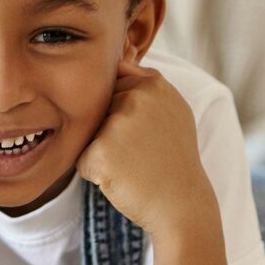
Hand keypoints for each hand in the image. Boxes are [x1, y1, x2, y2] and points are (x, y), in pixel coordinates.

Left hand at [75, 58, 212, 237]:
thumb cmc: (173, 161)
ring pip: (89, 134)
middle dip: (110, 132)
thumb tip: (118, 58)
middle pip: (98, 109)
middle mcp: (137, 96)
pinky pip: (82, 160)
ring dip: (102, 152)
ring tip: (132, 165)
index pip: (115, 81)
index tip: (142, 132)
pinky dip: (95, 173)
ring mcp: (118, 123)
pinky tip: (121, 179)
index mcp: (155, 83)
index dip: (122, 110)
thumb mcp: (172, 111)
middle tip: (141, 153)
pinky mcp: (100, 152)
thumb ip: (147, 84)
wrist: (182, 206)